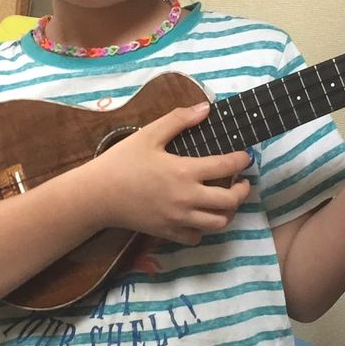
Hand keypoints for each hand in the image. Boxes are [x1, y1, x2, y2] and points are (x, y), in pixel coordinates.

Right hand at [85, 101, 251, 244]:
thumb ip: (179, 120)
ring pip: (218, 223)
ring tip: (227, 201)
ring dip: (228, 212)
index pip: (226, 166)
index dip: (241, 160)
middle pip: (230, 201)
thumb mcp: (149, 135)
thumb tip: (206, 108)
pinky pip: (197, 237)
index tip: (246, 156)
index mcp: (184, 171)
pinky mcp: (168, 233)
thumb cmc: (122, 162)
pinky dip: (204, 228)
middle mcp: (187, 198)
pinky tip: (201, 216)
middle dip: (242, 190)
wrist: (98, 195)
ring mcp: (179, 219)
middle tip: (242, 182)